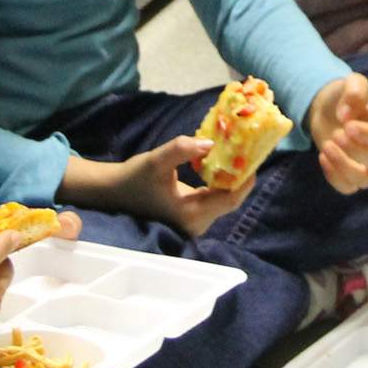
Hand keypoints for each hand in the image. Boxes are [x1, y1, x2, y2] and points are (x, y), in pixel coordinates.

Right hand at [61, 140, 249, 237]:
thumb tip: (211, 143)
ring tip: (238, 153)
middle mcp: (197, 224)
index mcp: (190, 214)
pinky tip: (222, 163)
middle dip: (241, 175)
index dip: (245, 178)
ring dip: (231, 178)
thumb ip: (183, 149)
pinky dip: (220, 182)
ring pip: (224, 200)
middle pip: (230, 200)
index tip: (254, 156)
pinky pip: (215, 199)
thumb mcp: (157, 161)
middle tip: (249, 150)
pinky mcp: (192, 216)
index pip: (230, 199)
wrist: (113, 194)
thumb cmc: (134, 179)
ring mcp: (195, 223)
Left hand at [306, 74, 367, 193]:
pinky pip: (348, 187)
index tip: (347, 126)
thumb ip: (355, 91)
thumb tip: (346, 115)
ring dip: (344, 166)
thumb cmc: (346, 96)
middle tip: (336, 133)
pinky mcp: (352, 176)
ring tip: (327, 146)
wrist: (330, 109)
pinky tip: (322, 157)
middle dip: (354, 150)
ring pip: (365, 180)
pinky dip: (334, 177)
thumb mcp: (352, 82)